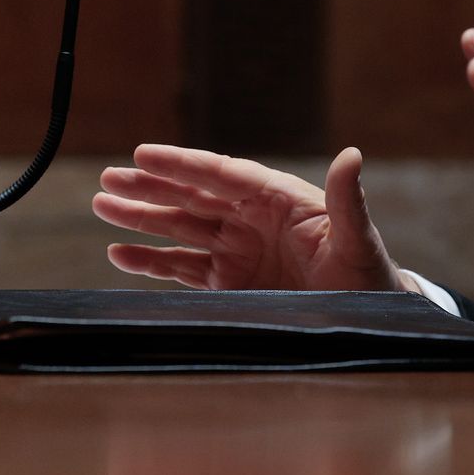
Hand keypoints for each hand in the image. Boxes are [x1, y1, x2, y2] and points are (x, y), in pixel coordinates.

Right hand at [92, 144, 411, 293]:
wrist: (371, 320)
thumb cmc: (368, 277)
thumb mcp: (358, 239)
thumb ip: (347, 201)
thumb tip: (352, 155)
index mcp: (279, 199)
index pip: (222, 174)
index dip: (182, 165)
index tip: (143, 154)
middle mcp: (252, 219)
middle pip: (193, 196)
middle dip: (150, 187)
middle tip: (107, 177)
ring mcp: (238, 250)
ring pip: (181, 227)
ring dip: (142, 218)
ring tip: (102, 205)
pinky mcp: (230, 282)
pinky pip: (183, 267)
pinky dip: (151, 261)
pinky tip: (120, 254)